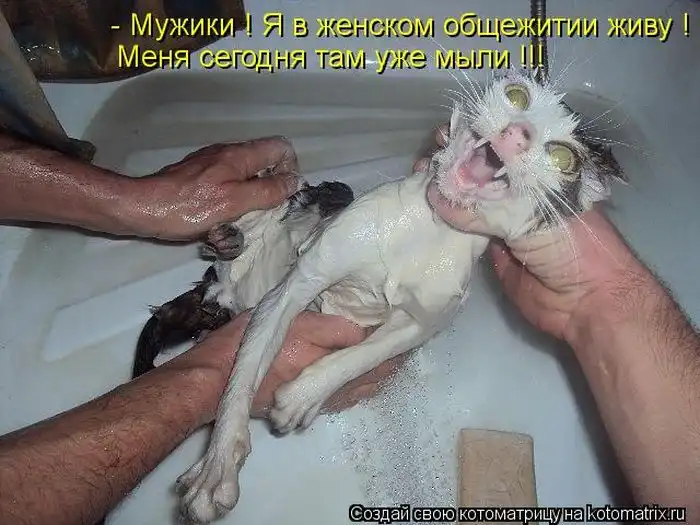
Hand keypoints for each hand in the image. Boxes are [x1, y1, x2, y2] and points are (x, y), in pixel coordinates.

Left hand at [133, 137, 300, 240]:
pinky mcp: (196, 175)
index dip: (290, 169)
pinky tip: (219, 217)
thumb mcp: (234, 203)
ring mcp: (210, 162)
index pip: (281, 147)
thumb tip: (293, 182)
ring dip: (249, 196)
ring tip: (240, 219)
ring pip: (245, 174)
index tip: (281, 194)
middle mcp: (226, 153)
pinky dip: (230, 199)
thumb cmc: (189, 208)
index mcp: (239, 156)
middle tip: (261, 212)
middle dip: (269, 187)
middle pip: (264, 161)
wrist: (142, 207)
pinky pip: (225, 183)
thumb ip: (267, 191)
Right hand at [196, 311, 402, 421]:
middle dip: (387, 363)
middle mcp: (327, 392)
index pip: (373, 361)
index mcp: (328, 370)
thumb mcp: (292, 324)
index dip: (393, 347)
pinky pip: (338, 397)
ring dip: (372, 376)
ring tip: (388, 359)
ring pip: (355, 390)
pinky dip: (353, 385)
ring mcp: (315, 402)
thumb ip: (332, 329)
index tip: (409, 330)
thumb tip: (364, 332)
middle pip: (369, 379)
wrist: (213, 381)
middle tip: (405, 344)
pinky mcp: (301, 404)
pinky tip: (355, 376)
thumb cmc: (250, 346)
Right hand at [417, 125, 635, 340]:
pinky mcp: (488, 246)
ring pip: (465, 197)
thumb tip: (436, 196)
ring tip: (416, 181)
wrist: (588, 302)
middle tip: (423, 165)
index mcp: (537, 169)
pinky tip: (423, 211)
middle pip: (477, 168)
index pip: (499, 142)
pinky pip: (461, 229)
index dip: (472, 136)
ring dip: (441, 189)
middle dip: (450, 162)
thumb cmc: (576, 247)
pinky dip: (442, 220)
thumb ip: (483, 207)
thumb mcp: (531, 216)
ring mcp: (501, 217)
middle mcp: (518, 189)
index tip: (444, 137)